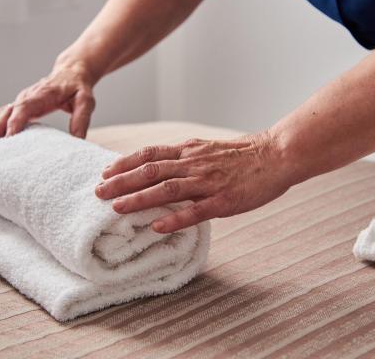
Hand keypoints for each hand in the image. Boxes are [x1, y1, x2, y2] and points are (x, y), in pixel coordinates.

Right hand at [0, 60, 95, 138]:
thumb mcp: (86, 101)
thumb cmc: (79, 88)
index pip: (25, 106)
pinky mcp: (20, 105)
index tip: (8, 134)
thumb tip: (78, 139)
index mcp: (43, 94)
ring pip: (1, 112)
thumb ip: (82, 118)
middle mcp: (28, 96)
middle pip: (8, 111)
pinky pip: (2, 114)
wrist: (71, 72)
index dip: (16, 120)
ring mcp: (22, 100)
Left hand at [95, 132, 290, 232]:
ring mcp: (208, 182)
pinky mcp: (224, 200)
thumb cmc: (243, 154)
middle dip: (122, 182)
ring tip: (117, 209)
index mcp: (190, 150)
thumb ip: (185, 156)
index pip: (150, 154)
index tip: (105, 172)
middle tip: (98, 193)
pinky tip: (157, 227)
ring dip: (140, 199)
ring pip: (167, 189)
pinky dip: (175, 219)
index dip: (125, 163)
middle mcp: (194, 163)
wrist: (276, 154)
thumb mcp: (209, 148)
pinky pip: (196, 211)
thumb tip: (161, 164)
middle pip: (151, 171)